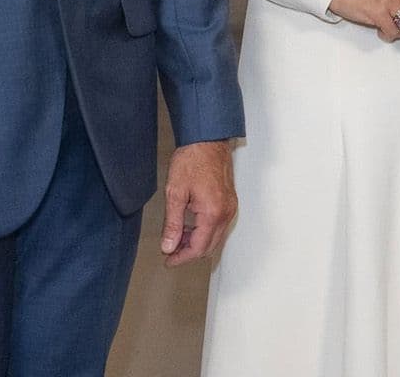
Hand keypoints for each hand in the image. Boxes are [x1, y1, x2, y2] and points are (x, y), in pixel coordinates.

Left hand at [159, 140, 236, 265]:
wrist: (207, 140)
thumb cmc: (193, 160)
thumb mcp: (175, 193)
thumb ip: (172, 224)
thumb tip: (169, 246)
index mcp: (213, 213)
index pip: (198, 248)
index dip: (181, 257)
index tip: (168, 260)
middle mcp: (226, 213)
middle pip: (209, 247)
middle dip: (189, 252)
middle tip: (170, 249)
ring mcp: (230, 208)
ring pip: (215, 238)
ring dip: (197, 242)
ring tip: (177, 236)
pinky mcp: (230, 202)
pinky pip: (219, 227)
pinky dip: (205, 232)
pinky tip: (190, 225)